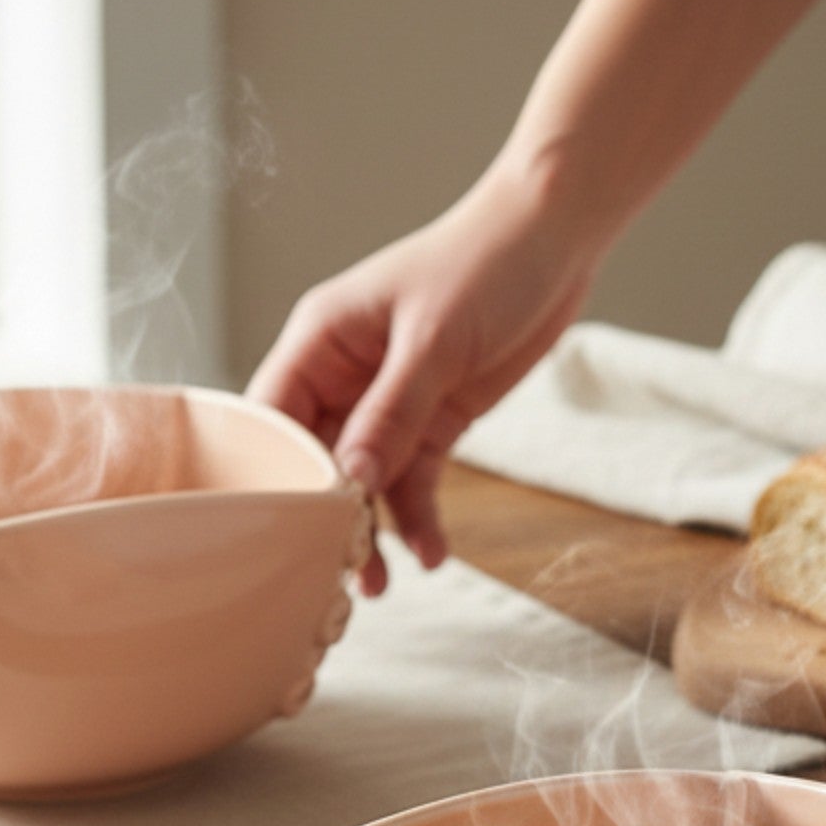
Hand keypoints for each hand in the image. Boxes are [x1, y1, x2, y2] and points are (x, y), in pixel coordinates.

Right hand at [249, 160, 601, 594]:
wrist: (556, 240)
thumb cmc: (484, 264)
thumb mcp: (434, 342)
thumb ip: (391, 414)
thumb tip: (348, 481)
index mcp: (320, 340)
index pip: (271, 416)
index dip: (269, 473)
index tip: (278, 531)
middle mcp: (343, 374)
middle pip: (314, 460)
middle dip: (322, 517)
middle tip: (327, 576)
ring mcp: (387, 400)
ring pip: (363, 480)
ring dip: (371, 530)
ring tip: (378, 585)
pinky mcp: (433, 417)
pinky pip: (413, 479)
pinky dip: (419, 517)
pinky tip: (432, 554)